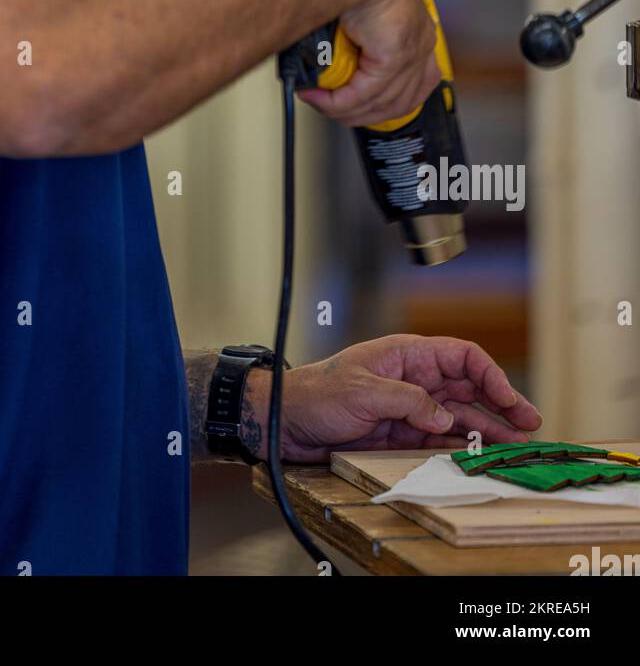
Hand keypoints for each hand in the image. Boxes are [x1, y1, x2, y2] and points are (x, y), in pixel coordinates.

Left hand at [244, 334, 541, 461]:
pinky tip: (480, 459)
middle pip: (469, 389)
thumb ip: (408, 401)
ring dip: (487, 431)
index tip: (511, 399)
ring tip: (515, 447)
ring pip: (459, 418)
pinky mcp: (400, 433)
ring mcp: (409, 408)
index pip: (462, 357)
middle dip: (501, 405)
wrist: (285, 420)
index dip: (491, 376)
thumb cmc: (316, 393)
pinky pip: (439, 440)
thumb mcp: (362, 391)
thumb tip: (445, 418)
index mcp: (407, 355)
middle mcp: (414, 379)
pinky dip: (461, 449)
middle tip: (530, 426)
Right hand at [297, 0, 440, 127]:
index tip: (360, 105)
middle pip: (402, 101)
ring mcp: (413, 50)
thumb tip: (328, 47)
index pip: (416, 81)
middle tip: (334, 109)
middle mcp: (422, 40)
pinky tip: (320, 98)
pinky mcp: (394, 56)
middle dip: (365, 113)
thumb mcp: (356, 2)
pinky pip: (365, 94)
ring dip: (347, 110)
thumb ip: (353, 29)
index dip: (387, 100)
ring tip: (320, 103)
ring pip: (382, 103)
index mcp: (419, 26)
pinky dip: (339, 102)